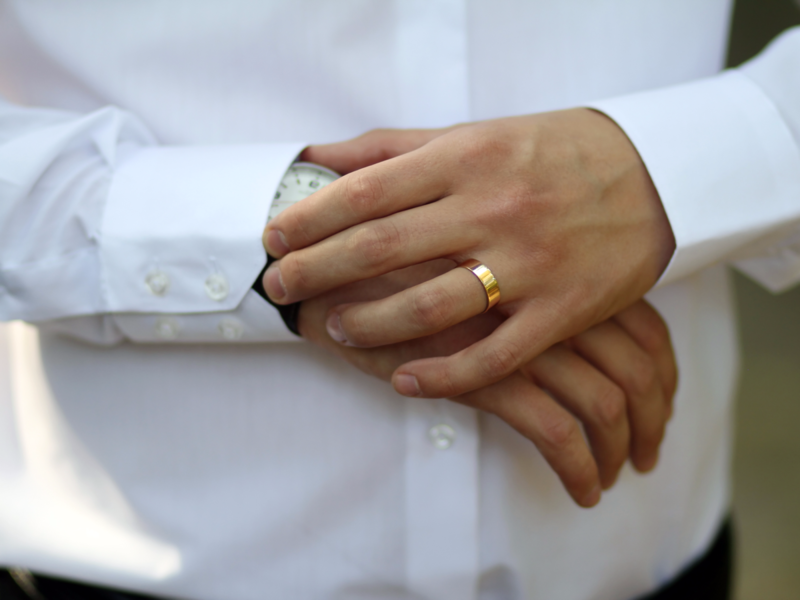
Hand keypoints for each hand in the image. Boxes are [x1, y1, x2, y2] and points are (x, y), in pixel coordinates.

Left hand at [262, 109, 675, 399]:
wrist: (652, 175)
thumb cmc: (550, 151)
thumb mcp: (474, 134)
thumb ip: (393, 147)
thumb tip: (318, 155)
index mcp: (465, 158)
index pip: (365, 191)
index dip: (309, 217)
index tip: (274, 237)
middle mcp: (491, 208)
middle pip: (380, 247)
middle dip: (316, 269)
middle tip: (279, 285)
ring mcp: (528, 262)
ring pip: (428, 306)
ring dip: (369, 322)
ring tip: (335, 326)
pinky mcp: (561, 309)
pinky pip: (493, 355)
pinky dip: (442, 374)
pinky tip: (403, 379)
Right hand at [299, 264, 675, 506]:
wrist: (332, 262)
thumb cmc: (398, 256)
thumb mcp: (469, 252)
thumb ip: (525, 284)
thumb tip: (568, 319)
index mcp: (556, 264)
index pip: (642, 322)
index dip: (662, 370)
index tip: (659, 400)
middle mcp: (550, 296)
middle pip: (638, 364)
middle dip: (653, 415)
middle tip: (648, 448)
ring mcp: (519, 336)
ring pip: (605, 402)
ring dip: (621, 449)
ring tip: (614, 475)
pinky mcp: (485, 375)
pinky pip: (556, 431)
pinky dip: (579, 467)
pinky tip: (581, 489)